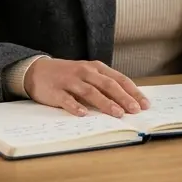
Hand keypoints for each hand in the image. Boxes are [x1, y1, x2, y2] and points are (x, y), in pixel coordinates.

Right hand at [24, 58, 149, 117]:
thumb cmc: (68, 75)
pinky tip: (83, 114)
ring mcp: (70, 81)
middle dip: (123, 98)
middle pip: (108, 85)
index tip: (144, 104)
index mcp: (96, 68)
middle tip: (135, 110)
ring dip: (105, 103)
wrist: (37, 71)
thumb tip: (127, 100)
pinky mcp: (56, 91)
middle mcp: (85, 72)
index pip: (119, 79)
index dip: (132, 91)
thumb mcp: (88, 74)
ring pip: (90, 92)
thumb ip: (104, 84)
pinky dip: (75, 106)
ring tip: (117, 113)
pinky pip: (67, 100)